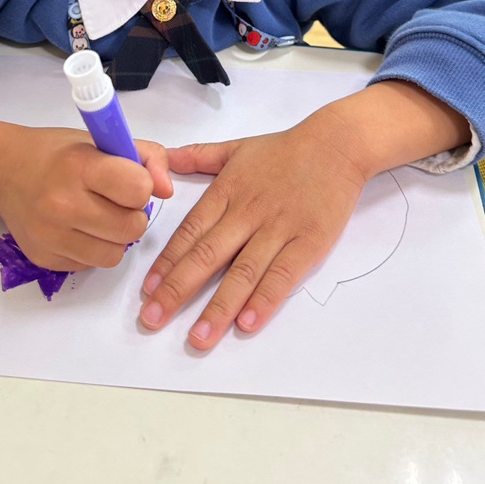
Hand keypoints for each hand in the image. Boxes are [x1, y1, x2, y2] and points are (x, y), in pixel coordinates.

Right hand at [0, 117, 172, 271]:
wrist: (2, 170)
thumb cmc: (58, 153)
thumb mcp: (102, 139)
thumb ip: (146, 157)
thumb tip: (167, 191)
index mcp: (80, 167)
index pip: (138, 189)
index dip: (141, 186)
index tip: (128, 179)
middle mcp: (62, 204)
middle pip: (132, 228)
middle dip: (132, 215)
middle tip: (115, 200)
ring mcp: (50, 236)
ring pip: (116, 254)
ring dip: (116, 237)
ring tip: (98, 215)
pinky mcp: (44, 260)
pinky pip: (91, 266)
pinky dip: (94, 250)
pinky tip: (79, 228)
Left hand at [139, 113, 366, 349]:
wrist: (337, 145)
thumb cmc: (285, 150)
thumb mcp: (236, 148)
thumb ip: (197, 156)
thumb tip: (162, 157)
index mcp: (227, 191)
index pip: (189, 231)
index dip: (166, 262)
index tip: (147, 290)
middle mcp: (248, 212)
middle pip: (208, 254)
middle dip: (177, 290)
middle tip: (153, 318)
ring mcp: (279, 229)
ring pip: (243, 272)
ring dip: (218, 308)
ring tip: (198, 338)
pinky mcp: (309, 242)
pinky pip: (283, 275)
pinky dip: (265, 300)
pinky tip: (246, 324)